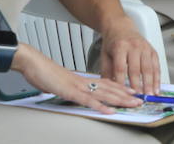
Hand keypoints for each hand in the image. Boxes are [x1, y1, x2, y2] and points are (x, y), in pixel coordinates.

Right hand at [15, 44, 140, 112]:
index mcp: (82, 79)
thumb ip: (68, 87)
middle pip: (109, 88)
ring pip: (104, 94)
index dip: (120, 88)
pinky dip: (100, 106)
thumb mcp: (60, 83)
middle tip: (140, 99)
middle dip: (126, 94)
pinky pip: (88, 100)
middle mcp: (83, 82)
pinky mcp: (71, 92)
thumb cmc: (44, 73)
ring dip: (120, 100)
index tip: (132, 91)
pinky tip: (110, 110)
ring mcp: (78, 86)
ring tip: (132, 104)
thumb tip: (70, 92)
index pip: (106, 83)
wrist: (33, 63)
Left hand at [98, 18, 161, 94]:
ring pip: (148, 68)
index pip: (121, 67)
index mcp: (120, 47)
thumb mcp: (105, 55)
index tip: (122, 94)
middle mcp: (134, 46)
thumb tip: (109, 89)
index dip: (122, 82)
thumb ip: (106, 72)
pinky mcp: (152, 50)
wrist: (121, 27)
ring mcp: (145, 47)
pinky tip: (157, 87)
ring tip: (150, 95)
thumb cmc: (112, 42)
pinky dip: (157, 77)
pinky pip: (156, 65)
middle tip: (139, 98)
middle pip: (136, 68)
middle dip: (138, 85)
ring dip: (150, 83)